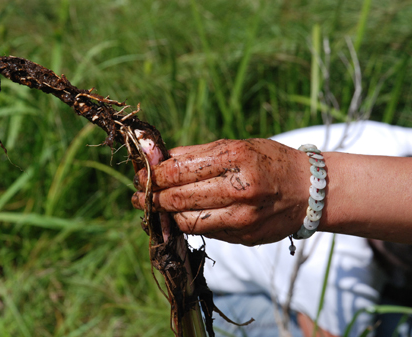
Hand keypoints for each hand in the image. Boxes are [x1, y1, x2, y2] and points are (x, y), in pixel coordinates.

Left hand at [131, 139, 310, 245]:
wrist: (310, 190)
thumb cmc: (268, 161)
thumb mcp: (236, 146)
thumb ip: (195, 154)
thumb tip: (156, 158)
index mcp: (235, 157)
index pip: (178, 170)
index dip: (154, 174)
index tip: (141, 174)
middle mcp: (239, 189)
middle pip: (178, 198)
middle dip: (152, 197)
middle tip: (139, 194)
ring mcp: (242, 217)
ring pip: (186, 221)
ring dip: (164, 214)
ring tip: (153, 206)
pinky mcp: (244, 237)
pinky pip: (204, 232)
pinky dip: (186, 223)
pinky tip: (178, 215)